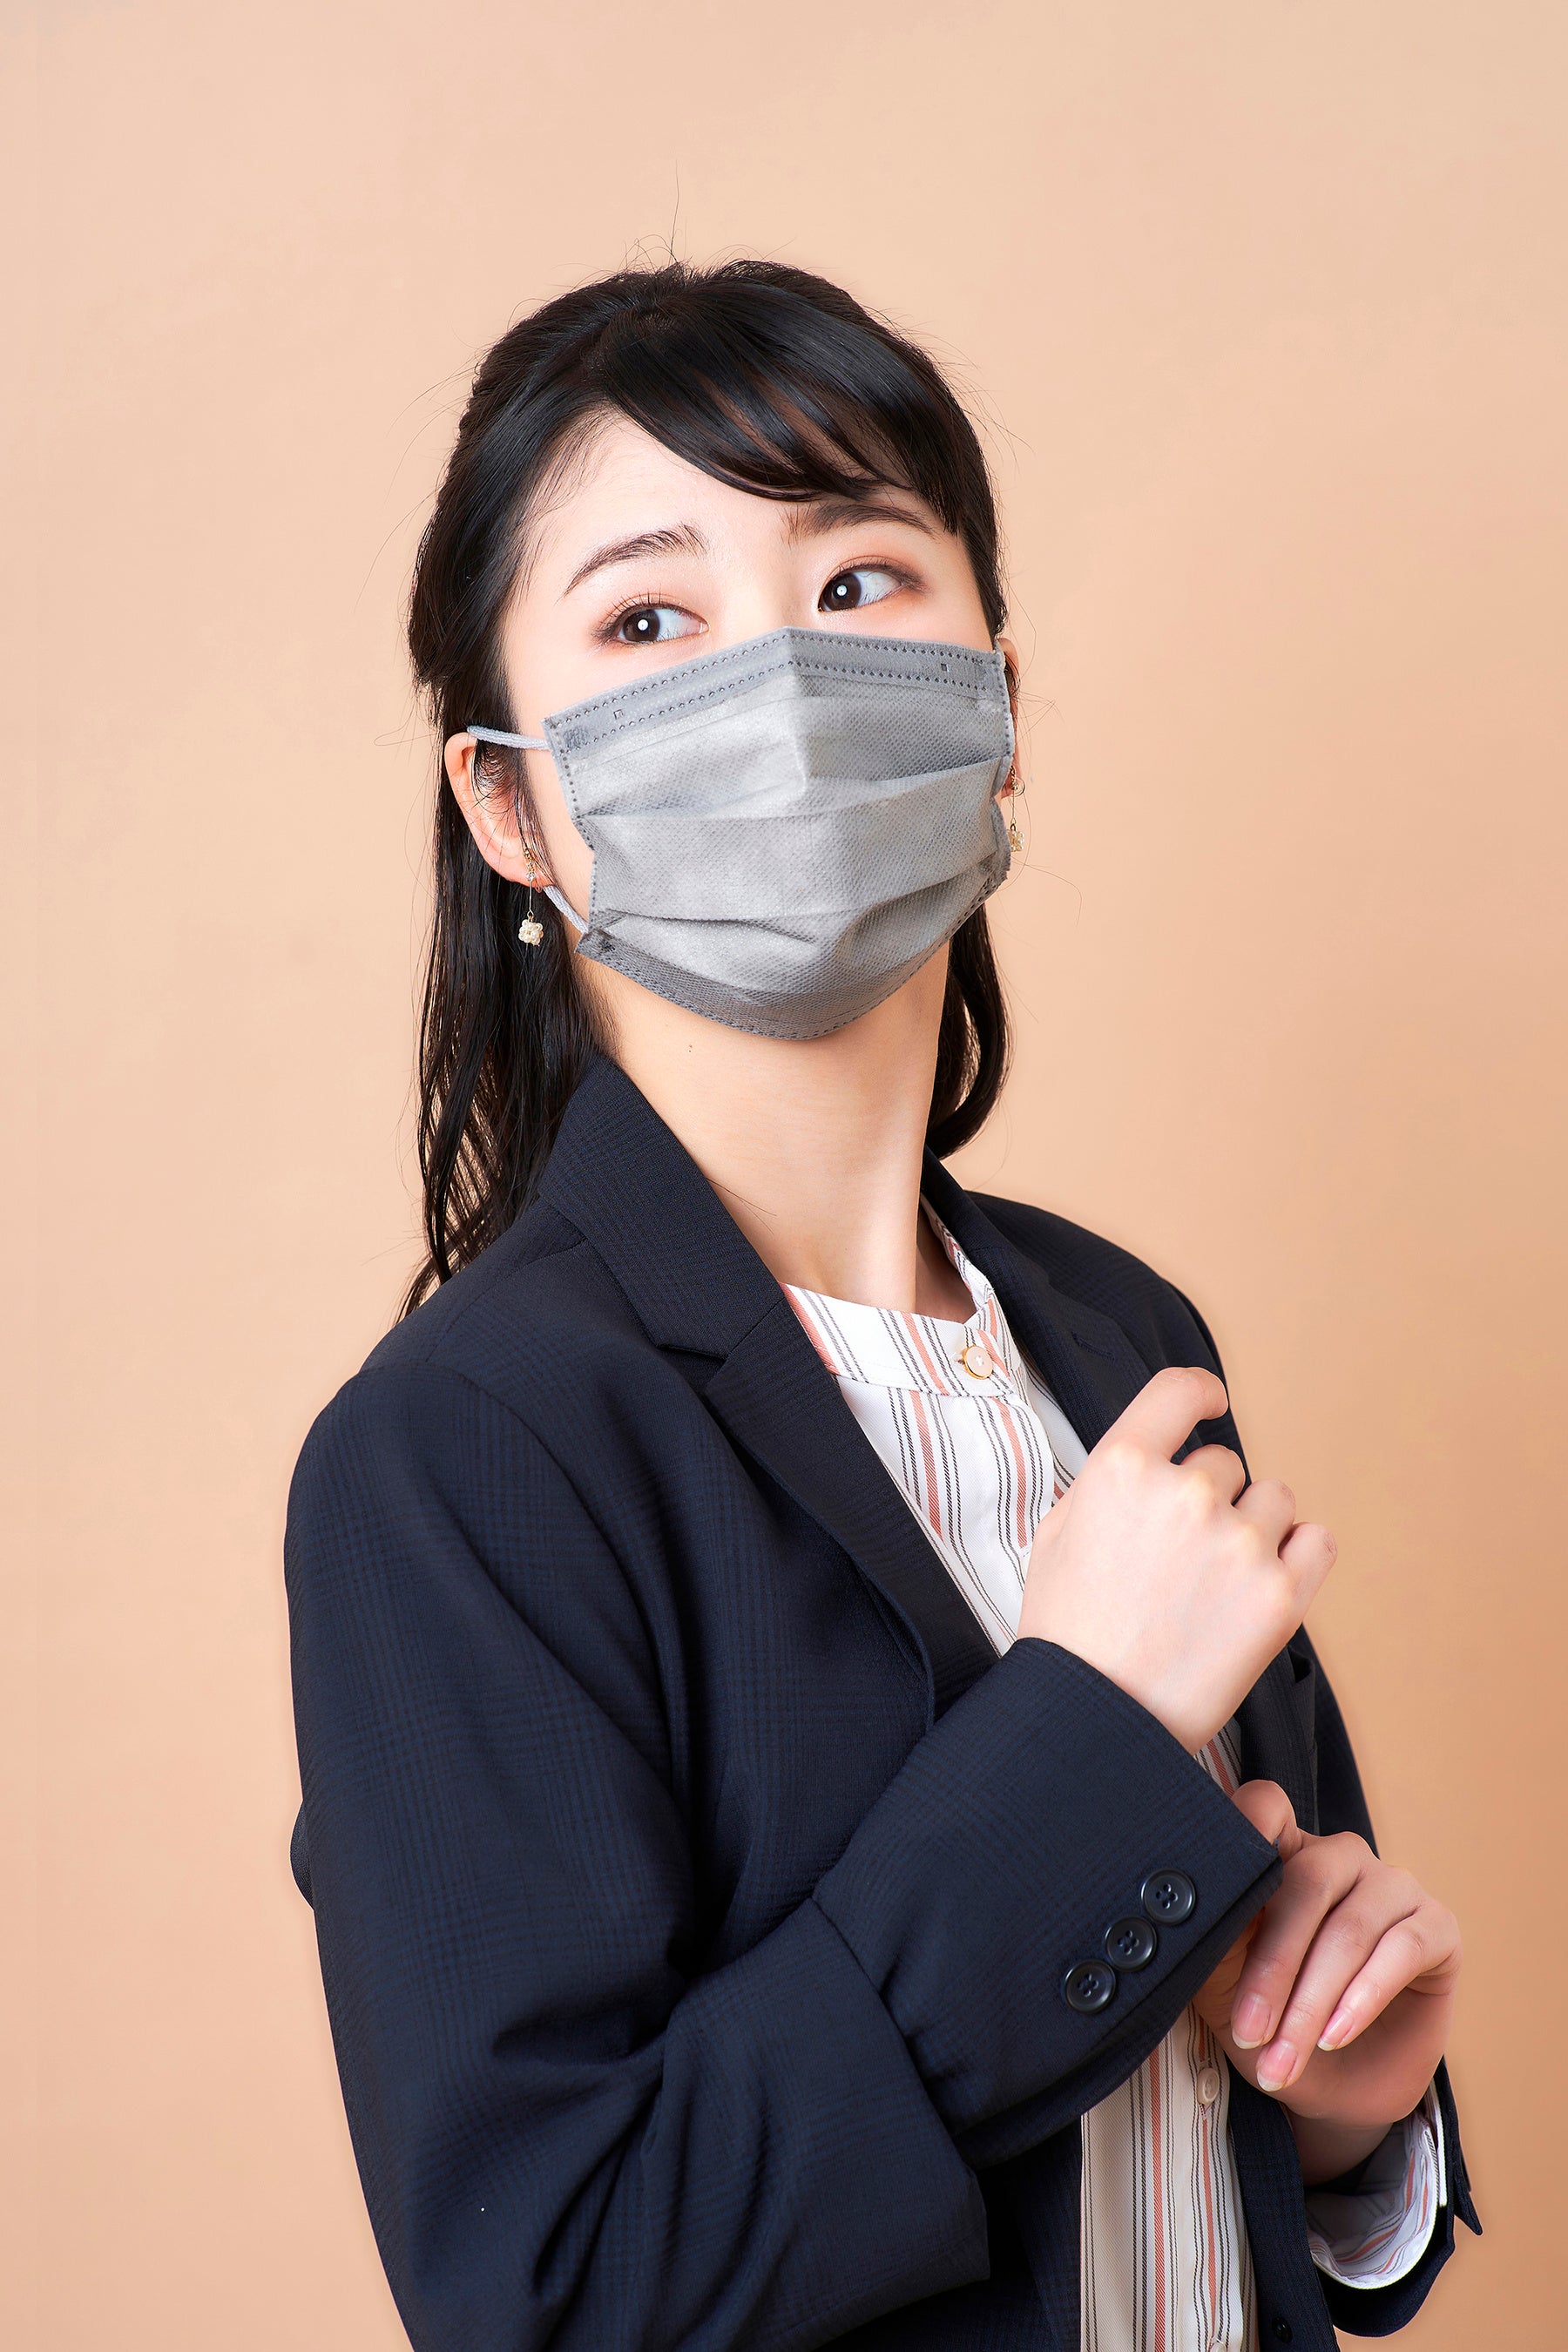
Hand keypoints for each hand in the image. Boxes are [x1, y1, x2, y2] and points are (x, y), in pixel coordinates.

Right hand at [1017, 1367, 1335, 1750]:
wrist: (1096, 1716)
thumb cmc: (1070, 1631)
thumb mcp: (1058, 1532)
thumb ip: (1111, 1480)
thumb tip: (1155, 1460)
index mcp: (1121, 1469)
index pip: (1179, 1390)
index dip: (1201, 1393)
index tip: (1212, 1403)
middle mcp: (1185, 1495)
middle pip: (1225, 1462)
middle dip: (1209, 1498)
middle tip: (1181, 1556)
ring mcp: (1238, 1543)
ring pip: (1273, 1500)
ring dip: (1252, 1527)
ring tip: (1216, 1580)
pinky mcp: (1280, 1594)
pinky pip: (1317, 1541)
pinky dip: (1298, 1554)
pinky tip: (1266, 1579)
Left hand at [1193, 1781, 1460, 2180]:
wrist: (1334, 2089)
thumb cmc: (1271, 2022)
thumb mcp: (1223, 1981)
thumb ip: (1212, 1933)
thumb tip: (1185, 1904)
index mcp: (1283, 1851)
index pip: (1266, 1808)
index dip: (1244, 1830)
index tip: (1216, 1879)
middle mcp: (1340, 1856)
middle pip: (1307, 1882)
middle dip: (1274, 1965)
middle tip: (1249, 2030)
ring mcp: (1392, 1886)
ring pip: (1350, 1928)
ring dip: (1313, 2000)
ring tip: (1285, 2055)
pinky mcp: (1437, 1927)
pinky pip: (1403, 1949)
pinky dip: (1364, 1997)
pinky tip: (1335, 2035)